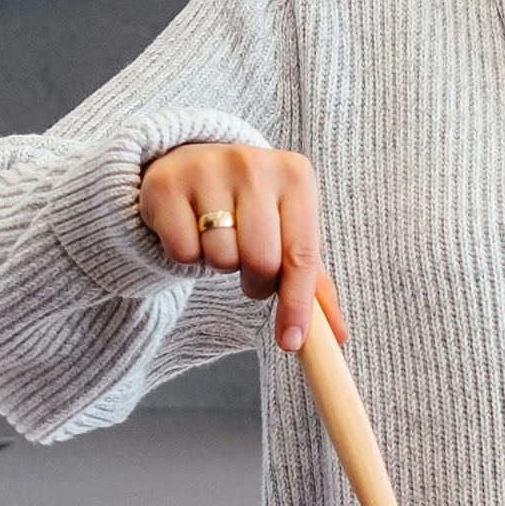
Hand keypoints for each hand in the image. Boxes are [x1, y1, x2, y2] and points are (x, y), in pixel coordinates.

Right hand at [139, 143, 347, 352]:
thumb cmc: (253, 208)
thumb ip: (314, 284)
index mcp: (295, 175)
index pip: (301, 256)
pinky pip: (182, 251)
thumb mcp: (289, 233)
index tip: (291, 342)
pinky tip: (191, 230)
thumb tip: (338, 336)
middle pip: (260, 261)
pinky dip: (187, 255)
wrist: (195, 163)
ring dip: (220, 265)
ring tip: (219, 240)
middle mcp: (253, 164)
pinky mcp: (166, 182)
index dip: (297, 305)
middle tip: (249, 271)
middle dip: (256, 283)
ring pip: (221, 257)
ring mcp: (207, 167)